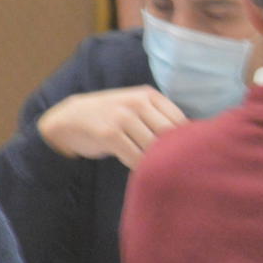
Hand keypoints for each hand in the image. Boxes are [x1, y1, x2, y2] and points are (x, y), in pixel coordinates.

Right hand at [36, 86, 186, 167]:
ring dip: (154, 162)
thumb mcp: (137, 107)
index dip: (185, 140)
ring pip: (152, 148)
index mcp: (149, 95)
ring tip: (154, 168)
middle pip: (168, 135)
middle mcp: (137, 103)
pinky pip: (134, 157)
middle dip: (172, 153)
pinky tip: (137, 167)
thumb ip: (160, 117)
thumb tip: (193, 139)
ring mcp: (122, 117)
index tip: (184, 154)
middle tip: (172, 166)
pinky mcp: (109, 134)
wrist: (69, 119)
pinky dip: (138, 166)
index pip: (180, 121)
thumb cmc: (112, 116)